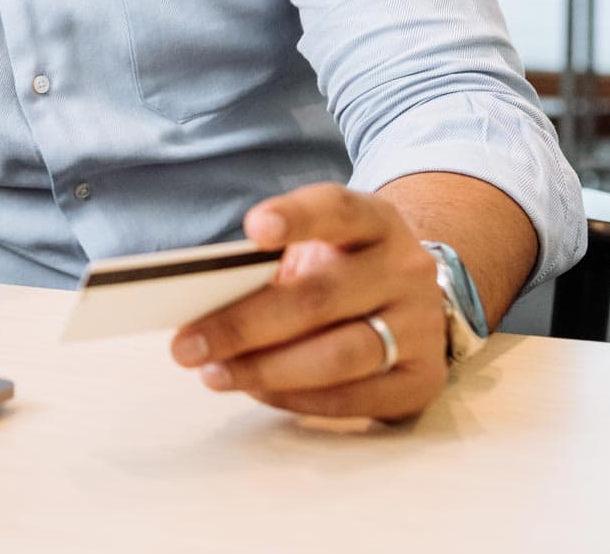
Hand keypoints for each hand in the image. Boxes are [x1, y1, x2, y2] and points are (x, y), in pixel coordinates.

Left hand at [169, 183, 446, 419]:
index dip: (296, 217)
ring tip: (213, 374)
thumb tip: (200, 298)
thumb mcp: (317, 243)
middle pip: (320, 297)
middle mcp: (404, 269)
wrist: (411, 294)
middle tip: (187, 344)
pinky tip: (256, 390)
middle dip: (244, 324)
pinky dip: (297, 398)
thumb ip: (271, 260)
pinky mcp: (422, 380)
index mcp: (375, 220)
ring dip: (266, 369)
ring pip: (338, 355)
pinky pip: (353, 399)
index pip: (336, 210)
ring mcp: (421, 326)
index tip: (252, 229)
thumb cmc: (341, 264)